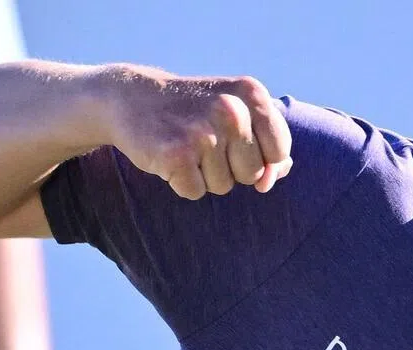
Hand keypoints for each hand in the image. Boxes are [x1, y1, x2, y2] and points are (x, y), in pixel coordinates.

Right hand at [98, 68, 292, 199]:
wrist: (133, 97)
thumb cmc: (196, 113)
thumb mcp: (239, 114)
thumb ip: (269, 148)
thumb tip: (270, 181)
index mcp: (251, 93)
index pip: (280, 151)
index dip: (261, 157)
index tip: (236, 139)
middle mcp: (230, 109)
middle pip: (252, 174)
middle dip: (231, 168)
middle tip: (204, 140)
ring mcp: (203, 132)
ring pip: (223, 186)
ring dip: (205, 175)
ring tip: (186, 145)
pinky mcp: (176, 154)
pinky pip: (196, 192)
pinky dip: (182, 182)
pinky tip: (170, 156)